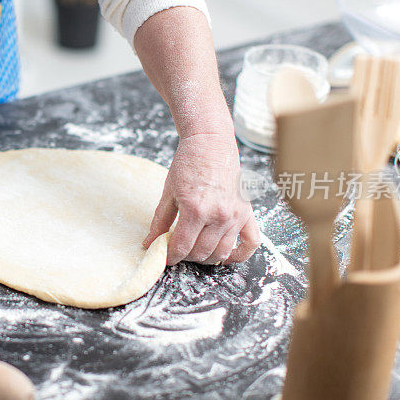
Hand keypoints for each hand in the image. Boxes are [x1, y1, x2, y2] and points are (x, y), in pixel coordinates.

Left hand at [143, 132, 259, 264]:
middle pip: (201, 253)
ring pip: (221, 252)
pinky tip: (225, 256)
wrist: (210, 142)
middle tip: (178, 249)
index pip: (182, 247)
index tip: (165, 256)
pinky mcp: (247, 212)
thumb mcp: (168, 193)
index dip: (170, 257)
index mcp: (196, 210)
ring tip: (195, 249)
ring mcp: (235, 215)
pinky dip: (239, 254)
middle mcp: (219, 216)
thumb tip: (149, 243)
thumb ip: (159, 221)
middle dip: (185, 256)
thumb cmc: (188, 164)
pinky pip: (251, 243)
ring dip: (206, 257)